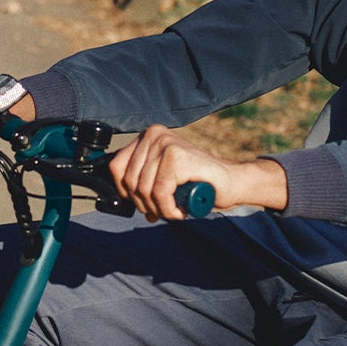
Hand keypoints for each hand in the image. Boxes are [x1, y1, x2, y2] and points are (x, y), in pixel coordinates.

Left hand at [109, 125, 288, 220]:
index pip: (116, 167)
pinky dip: (168, 209)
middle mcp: (154, 135)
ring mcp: (166, 144)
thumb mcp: (161, 177)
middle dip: (144, 204)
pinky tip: (182, 209)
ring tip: (175, 209)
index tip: (144, 203)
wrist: (230, 183)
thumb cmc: (196, 183)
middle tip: (163, 210)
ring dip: (159, 208)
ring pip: (143, 189)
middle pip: (129, 181)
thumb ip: (140, 179)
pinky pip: (159, 192)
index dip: (126, 193)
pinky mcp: (177, 156)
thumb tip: (117, 196)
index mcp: (148, 136)